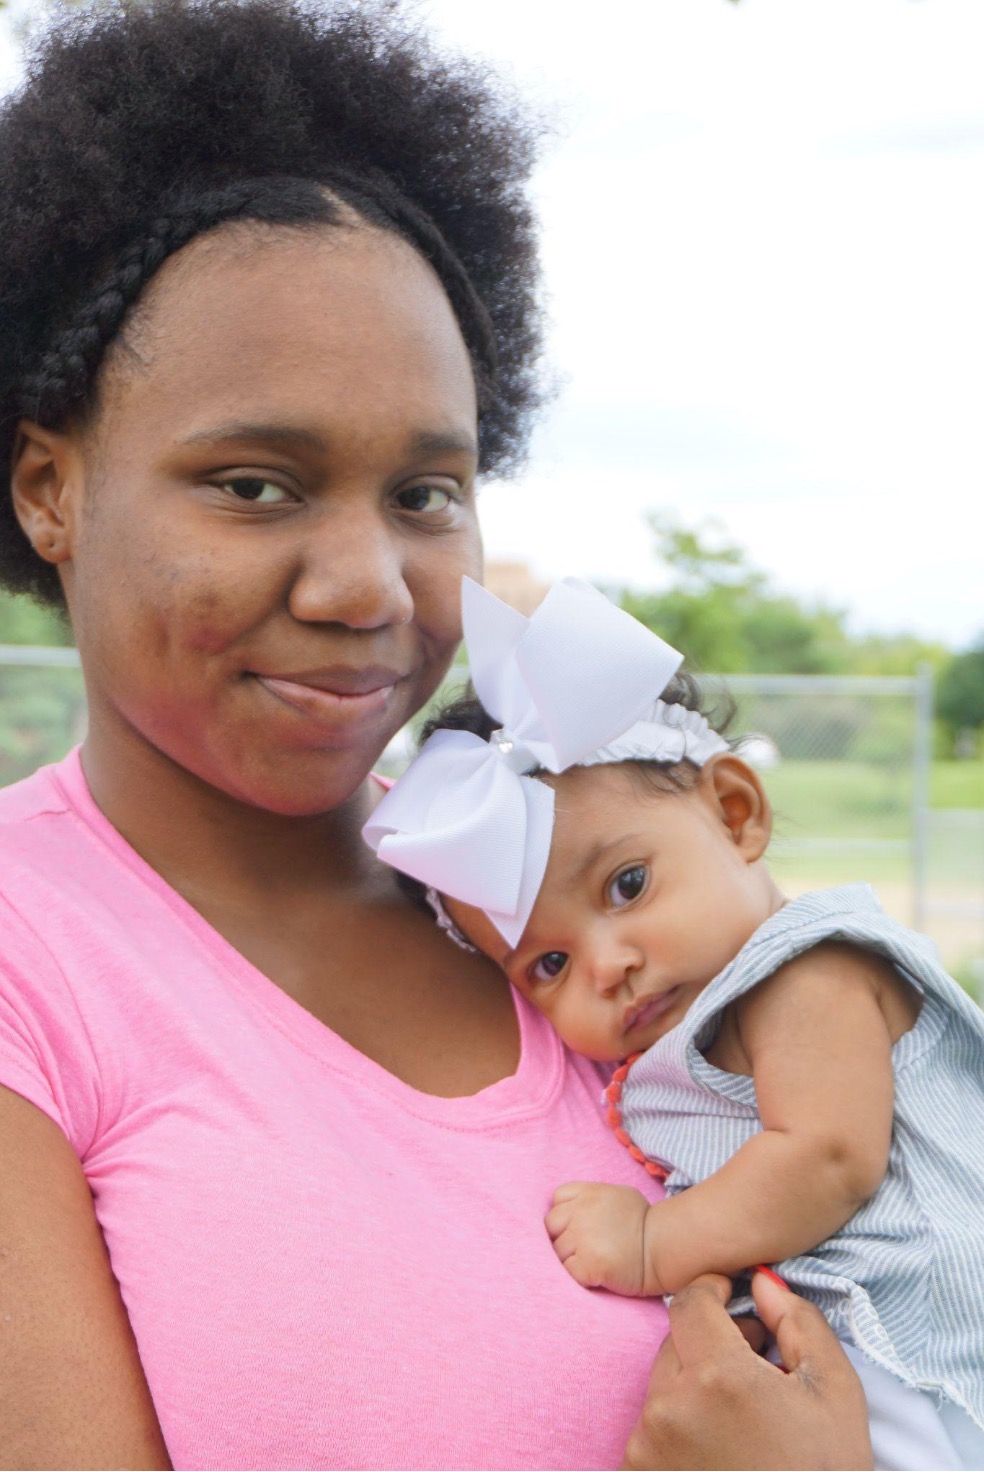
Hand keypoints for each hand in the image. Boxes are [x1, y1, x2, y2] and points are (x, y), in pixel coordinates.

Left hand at [545, 1181, 650, 1294]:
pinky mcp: (590, 1265)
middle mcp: (582, 1212)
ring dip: (569, 1259)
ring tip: (592, 1261)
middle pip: (551, 1226)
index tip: (576, 1225)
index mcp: (588, 1193)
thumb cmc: (643, 1223)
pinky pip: (568, 1272)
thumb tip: (569, 1209)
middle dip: (562, 1237)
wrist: (663, 1248)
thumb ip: (589, 1198)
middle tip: (582, 1248)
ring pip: (557, 1252)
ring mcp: (584, 1238)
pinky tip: (594, 1273)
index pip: (557, 1200)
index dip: (564, 1215)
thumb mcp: (616, 1195)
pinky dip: (577, 1275)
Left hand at [621, 1271, 871, 1469]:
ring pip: (663, 1386)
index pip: (691, 1301)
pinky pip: (652, 1429)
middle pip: (676, 1343)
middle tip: (753, 1364)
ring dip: (694, 1387)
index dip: (713, 1290)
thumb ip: (798, 1322)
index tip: (730, 1295)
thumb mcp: (835, 1393)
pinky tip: (721, 1449)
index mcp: (718, 1376)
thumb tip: (763, 1283)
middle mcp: (670, 1407)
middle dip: (710, 1343)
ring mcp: (648, 1447)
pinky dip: (679, 1427)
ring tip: (742, 1418)